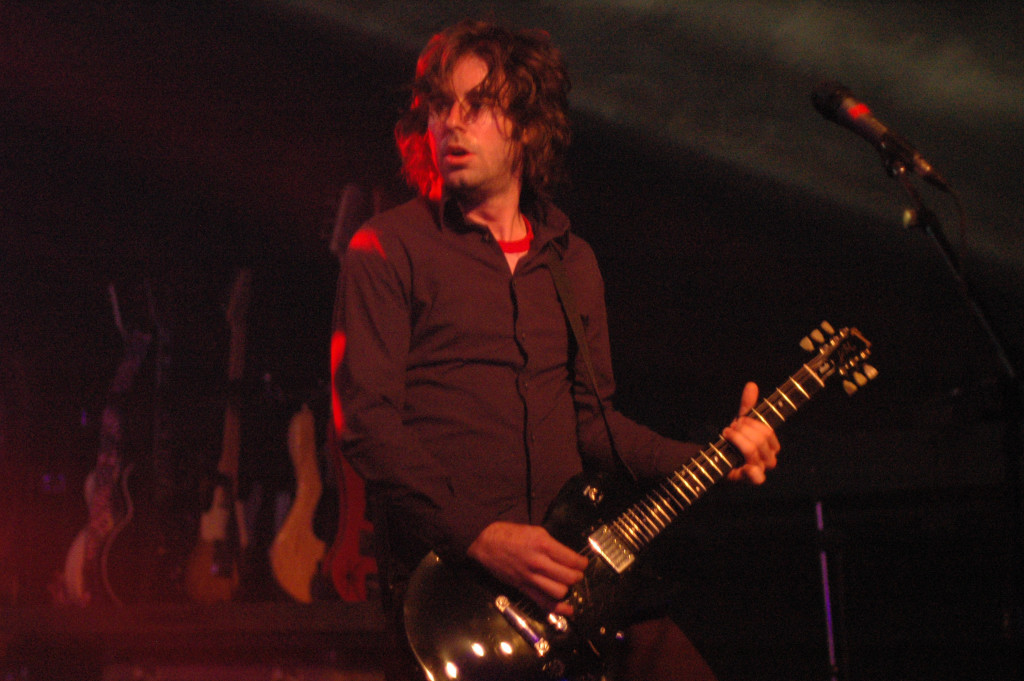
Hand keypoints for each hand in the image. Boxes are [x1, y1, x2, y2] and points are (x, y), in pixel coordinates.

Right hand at [466, 521, 588, 615]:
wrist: (486, 543)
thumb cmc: (510, 533)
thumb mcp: (535, 531)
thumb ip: (551, 545)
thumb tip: (567, 555)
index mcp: (543, 544)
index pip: (572, 559)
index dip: (582, 563)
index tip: (583, 562)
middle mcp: (539, 562)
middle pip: (568, 577)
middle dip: (577, 576)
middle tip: (576, 573)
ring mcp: (530, 577)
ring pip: (559, 591)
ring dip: (567, 588)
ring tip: (566, 583)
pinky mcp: (523, 588)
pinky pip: (543, 602)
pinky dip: (558, 609)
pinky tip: (569, 610)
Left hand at [724, 382, 779, 483]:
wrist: (716, 460)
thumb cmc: (732, 442)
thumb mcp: (739, 423)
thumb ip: (747, 406)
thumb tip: (751, 385)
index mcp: (771, 446)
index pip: (767, 431)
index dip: (751, 423)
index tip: (738, 421)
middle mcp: (769, 460)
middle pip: (760, 439)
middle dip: (741, 430)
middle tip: (729, 431)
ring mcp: (759, 470)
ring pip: (753, 450)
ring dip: (736, 440)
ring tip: (727, 437)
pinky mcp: (748, 480)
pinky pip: (757, 477)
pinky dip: (753, 472)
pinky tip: (747, 467)